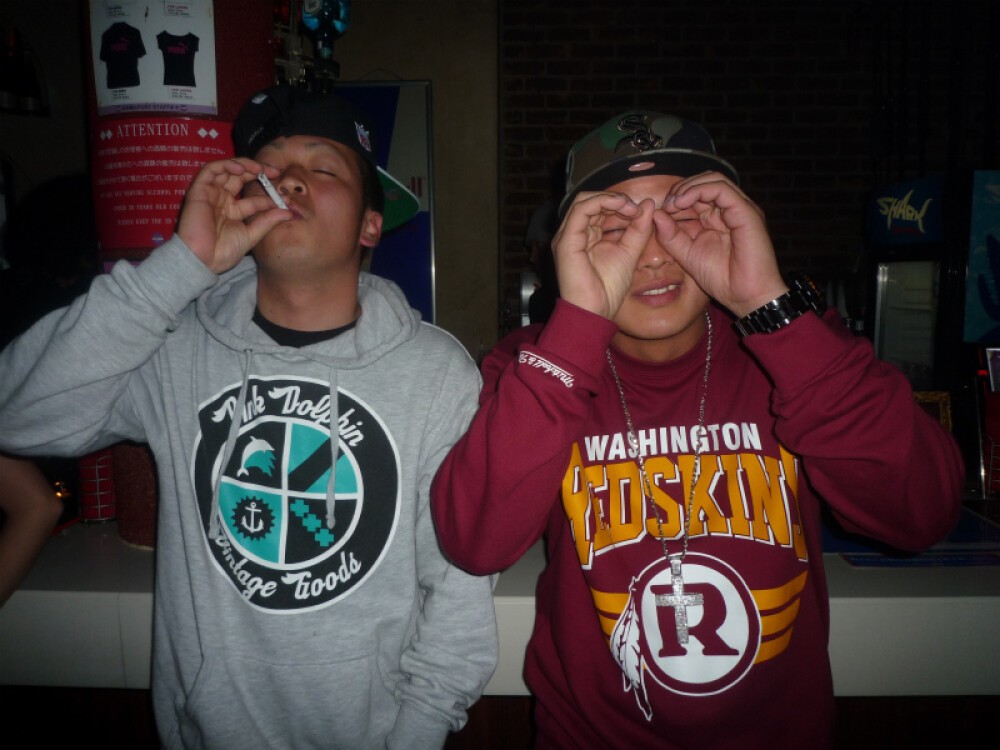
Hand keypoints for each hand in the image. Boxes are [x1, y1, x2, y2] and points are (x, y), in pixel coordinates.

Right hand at [176, 158, 290, 274]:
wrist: (202, 260)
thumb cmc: (223, 252)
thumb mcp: (251, 235)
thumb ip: (268, 222)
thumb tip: (289, 212)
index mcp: (234, 211)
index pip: (254, 198)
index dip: (270, 195)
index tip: (286, 198)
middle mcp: (222, 199)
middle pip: (241, 178)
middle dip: (258, 171)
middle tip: (275, 172)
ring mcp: (211, 194)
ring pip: (227, 169)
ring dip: (244, 165)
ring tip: (260, 168)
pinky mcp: (199, 190)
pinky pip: (211, 170)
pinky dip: (226, 165)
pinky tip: (240, 169)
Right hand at [552, 192, 653, 318]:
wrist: (596, 311)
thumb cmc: (608, 289)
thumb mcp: (630, 252)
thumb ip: (638, 229)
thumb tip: (647, 204)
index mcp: (586, 236)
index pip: (600, 209)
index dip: (621, 205)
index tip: (641, 211)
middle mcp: (573, 233)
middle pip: (592, 201)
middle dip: (617, 200)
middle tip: (636, 208)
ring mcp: (567, 236)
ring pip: (585, 200)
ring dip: (611, 199)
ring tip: (630, 207)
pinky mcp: (566, 240)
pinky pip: (581, 210)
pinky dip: (602, 202)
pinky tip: (621, 208)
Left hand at [652, 172, 787, 316]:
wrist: (746, 296)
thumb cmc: (722, 278)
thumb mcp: (687, 255)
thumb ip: (670, 236)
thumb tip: (656, 214)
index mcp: (717, 217)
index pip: (696, 194)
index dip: (675, 198)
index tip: (660, 211)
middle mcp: (730, 209)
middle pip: (704, 181)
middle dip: (680, 189)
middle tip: (666, 205)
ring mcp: (740, 208)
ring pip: (713, 179)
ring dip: (688, 188)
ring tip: (673, 203)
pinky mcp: (746, 211)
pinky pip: (721, 189)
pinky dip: (699, 191)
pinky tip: (682, 203)